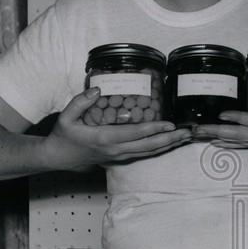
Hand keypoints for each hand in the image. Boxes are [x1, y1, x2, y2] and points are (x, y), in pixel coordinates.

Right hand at [43, 88, 191, 169]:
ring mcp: (120, 157)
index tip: (169, 124)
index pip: (134, 134)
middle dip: (170, 140)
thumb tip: (97, 89)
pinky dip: (159, 148)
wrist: (60, 158)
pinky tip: (170, 142)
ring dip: (168, 145)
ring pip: (149, 152)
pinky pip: (144, 154)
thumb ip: (80, 102)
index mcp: (105, 139)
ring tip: (185, 137)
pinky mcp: (121, 159)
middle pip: (148, 146)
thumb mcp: (66, 117)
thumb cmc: (64, 135)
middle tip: (187, 133)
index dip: (153, 129)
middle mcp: (116, 150)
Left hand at [191, 110, 247, 148]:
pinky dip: (229, 145)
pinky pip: (244, 146)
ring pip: (239, 142)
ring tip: (201, 135)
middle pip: (240, 135)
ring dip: (218, 139)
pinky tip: (217, 144)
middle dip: (217, 132)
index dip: (238, 118)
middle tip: (198, 130)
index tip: (222, 115)